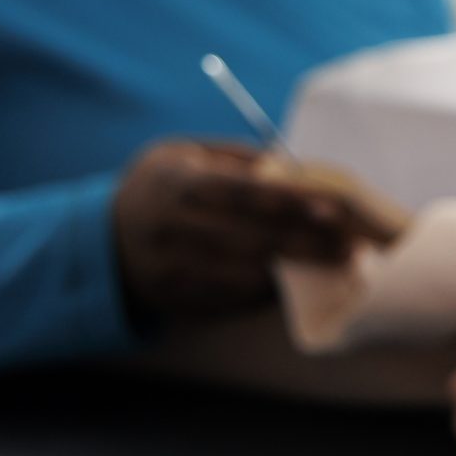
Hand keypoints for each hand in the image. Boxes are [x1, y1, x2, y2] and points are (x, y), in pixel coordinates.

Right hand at [110, 140, 388, 328]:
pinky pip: (231, 302)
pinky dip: (268, 294)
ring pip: (245, 276)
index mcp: (176, 184)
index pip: (243, 194)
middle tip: (352, 245)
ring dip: (295, 272)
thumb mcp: (186, 153)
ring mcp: (170, 271)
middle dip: (307, 244)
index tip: (333, 209)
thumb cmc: (162, 184)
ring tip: (337, 265)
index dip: (290, 203)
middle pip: (251, 240)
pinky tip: (299, 283)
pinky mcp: (175, 302)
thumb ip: (239, 158)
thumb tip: (296, 169)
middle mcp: (170, 230)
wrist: (102, 241)